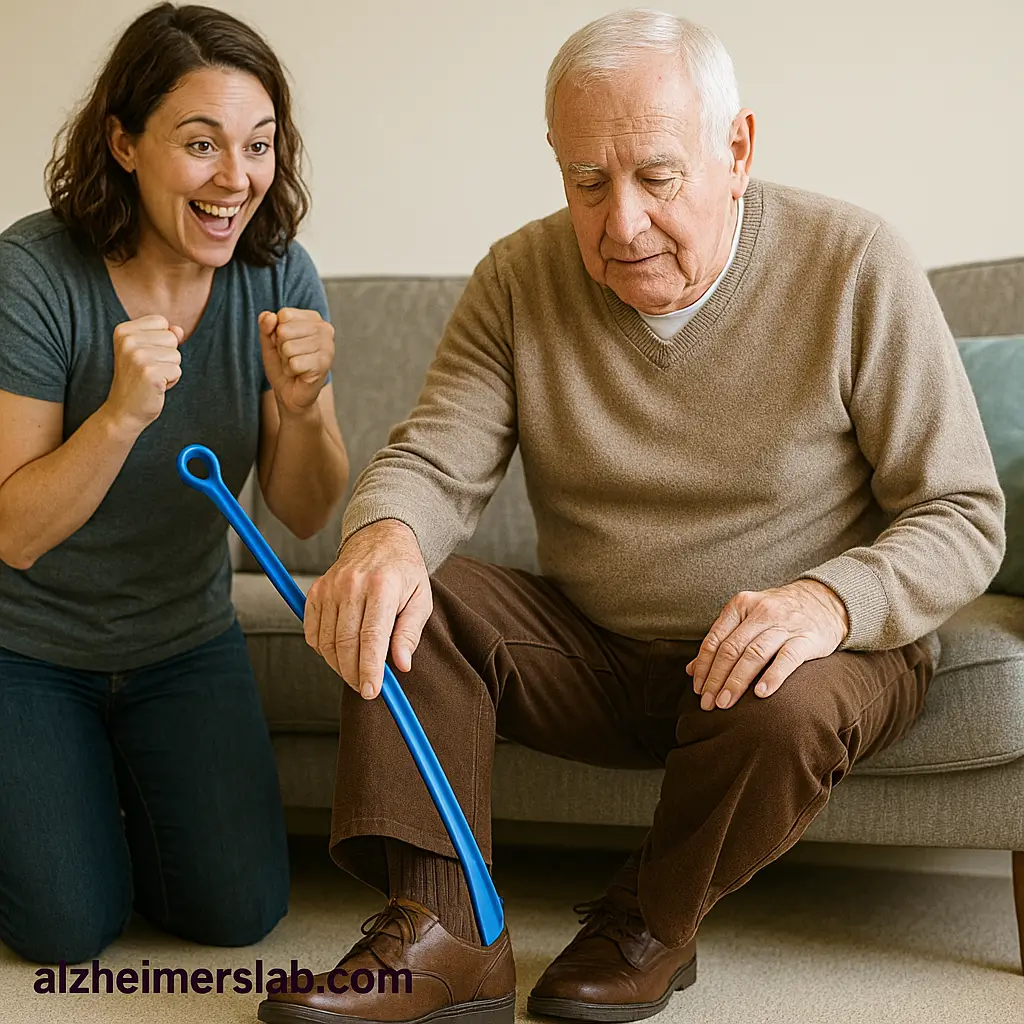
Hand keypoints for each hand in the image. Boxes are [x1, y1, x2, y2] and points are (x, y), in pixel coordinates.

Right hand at [104, 315, 184, 433]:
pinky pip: (177, 371)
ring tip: (151, 378)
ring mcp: (138, 357)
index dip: (160, 341)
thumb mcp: (146, 352)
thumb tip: (179, 330)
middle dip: (167, 356)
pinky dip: (171, 381)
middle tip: (148, 370)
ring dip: (169, 370)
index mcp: (123, 331)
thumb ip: (162, 336)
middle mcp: (128, 341)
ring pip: (176, 355)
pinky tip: (155, 387)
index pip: (161, 322)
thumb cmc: (137, 380)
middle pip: (171, 337)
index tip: (145, 356)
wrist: (123, 410)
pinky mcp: (150, 373)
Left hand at [259, 308, 333, 414]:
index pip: (284, 315)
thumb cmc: (282, 364)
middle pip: (285, 330)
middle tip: (290, 357)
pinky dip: (291, 371)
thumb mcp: (269, 342)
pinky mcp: (324, 365)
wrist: (290, 393)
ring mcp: (327, 347)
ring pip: (288, 348)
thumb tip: (269, 316)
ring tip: (295, 365)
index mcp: (313, 319)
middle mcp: (324, 329)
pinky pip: (294, 363)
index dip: (277, 331)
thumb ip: (266, 326)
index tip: (285, 343)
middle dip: (281, 347)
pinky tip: (299, 374)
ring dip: (286, 360)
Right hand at [303, 519, 431, 698]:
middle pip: (345, 643)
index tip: (372, 691)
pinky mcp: (316, 591)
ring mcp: (330, 587)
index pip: (371, 638)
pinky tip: (339, 652)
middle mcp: (352, 585)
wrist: (380, 538)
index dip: (370, 669)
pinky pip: (312, 631)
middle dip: (354, 673)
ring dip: (338, 665)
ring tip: (355, 672)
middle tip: (366, 688)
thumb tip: (401, 665)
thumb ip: (410, 633)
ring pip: (326, 642)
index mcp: (382, 586)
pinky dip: (322, 649)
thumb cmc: (404, 572)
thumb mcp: (420, 599)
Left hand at [687, 580, 848, 710]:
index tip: (697, 689)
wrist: (825, 601)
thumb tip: (690, 669)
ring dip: (736, 682)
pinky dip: (772, 677)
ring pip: (753, 654)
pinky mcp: (806, 638)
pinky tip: (761, 694)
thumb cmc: (778, 614)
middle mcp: (760, 612)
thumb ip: (721, 640)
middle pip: (731, 649)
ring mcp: (784, 624)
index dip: (703, 666)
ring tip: (725, 703)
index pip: (715, 639)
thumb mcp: (747, 618)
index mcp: (741, 605)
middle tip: (708, 703)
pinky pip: (787, 659)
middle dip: (715, 679)